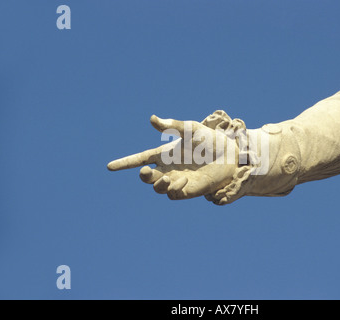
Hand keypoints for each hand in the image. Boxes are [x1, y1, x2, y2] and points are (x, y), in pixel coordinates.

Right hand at [107, 114, 238, 199]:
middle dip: (142, 176)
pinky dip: (174, 190)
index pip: (140, 159)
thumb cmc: (210, 139)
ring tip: (168, 178)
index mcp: (166, 154)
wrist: (229, 153)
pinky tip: (183, 181)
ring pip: (158, 189)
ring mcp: (178, 181)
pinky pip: (174, 195)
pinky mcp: (189, 191)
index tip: (109, 166)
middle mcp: (169, 169)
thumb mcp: (191, 129)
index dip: (125, 163)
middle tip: (145, 171)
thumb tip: (152, 119)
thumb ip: (172, 125)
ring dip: (158, 184)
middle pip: (146, 177)